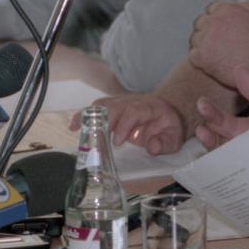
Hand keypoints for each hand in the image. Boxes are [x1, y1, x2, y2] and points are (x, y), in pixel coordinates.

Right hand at [71, 94, 185, 155]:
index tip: (117, 141)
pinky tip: (74, 126)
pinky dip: (85, 115)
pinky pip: (97, 108)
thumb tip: (152, 147)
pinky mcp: (114, 107)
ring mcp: (123, 102)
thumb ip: (164, 143)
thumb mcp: (174, 138)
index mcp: (151, 107)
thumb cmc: (169, 128)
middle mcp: (135, 101)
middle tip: (97, 141)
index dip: (124, 124)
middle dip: (105, 122)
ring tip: (77, 129)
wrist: (168, 114)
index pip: (135, 111)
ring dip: (90, 115)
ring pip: (104, 104)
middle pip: (116, 105)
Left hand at [188, 1, 248, 88]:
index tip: (220, 29)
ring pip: (195, 39)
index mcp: (227, 9)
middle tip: (217, 43)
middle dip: (207, 31)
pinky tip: (212, 64)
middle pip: (200, 23)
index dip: (216, 19)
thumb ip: (247, 8)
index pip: (211, 9)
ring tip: (215, 55)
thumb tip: (237, 3)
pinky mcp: (202, 57)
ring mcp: (206, 39)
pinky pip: (193, 56)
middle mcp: (214, 21)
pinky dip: (200, 60)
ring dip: (202, 45)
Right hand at [195, 66, 248, 181]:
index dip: (211, 114)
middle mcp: (244, 152)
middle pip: (219, 146)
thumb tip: (239, 68)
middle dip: (208, 137)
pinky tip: (226, 179)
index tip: (202, 103)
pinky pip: (241, 189)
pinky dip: (231, 186)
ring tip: (212, 152)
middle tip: (202, 129)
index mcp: (246, 132)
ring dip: (215, 160)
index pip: (223, 122)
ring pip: (225, 167)